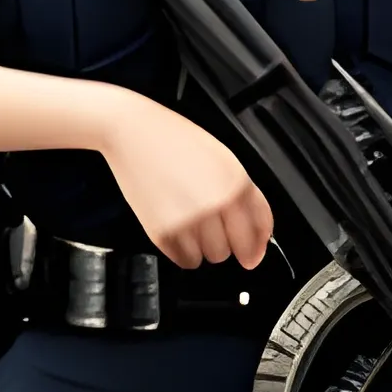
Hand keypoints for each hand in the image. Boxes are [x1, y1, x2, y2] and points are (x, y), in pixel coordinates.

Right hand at [97, 92, 272, 270]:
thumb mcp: (223, 158)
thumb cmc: (174, 140)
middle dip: (227, 241)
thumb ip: (244, 195)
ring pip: (210, 257)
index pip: (260, 229)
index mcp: (236, 182)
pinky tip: (175, 226)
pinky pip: (184, 260)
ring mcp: (190, 220)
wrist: (131, 131)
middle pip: (235, 249)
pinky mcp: (163, 232)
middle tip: (210, 224)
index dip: (257, 246)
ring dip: (203, 246)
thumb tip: (257, 238)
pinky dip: (182, 250)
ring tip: (188, 220)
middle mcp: (217, 204)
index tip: (252, 255)